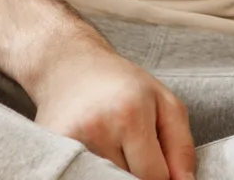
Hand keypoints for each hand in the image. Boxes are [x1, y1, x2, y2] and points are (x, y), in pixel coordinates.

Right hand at [26, 36, 194, 179]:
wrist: (68, 66)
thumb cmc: (122, 84)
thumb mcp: (165, 103)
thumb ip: (182, 147)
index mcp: (131, 116)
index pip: (154, 176)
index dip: (161, 177)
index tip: (156, 164)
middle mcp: (98, 129)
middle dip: (135, 175)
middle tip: (133, 151)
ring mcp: (70, 140)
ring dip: (112, 172)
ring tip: (113, 146)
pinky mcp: (52, 146)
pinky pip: (80, 174)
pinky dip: (90, 170)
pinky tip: (94, 150)